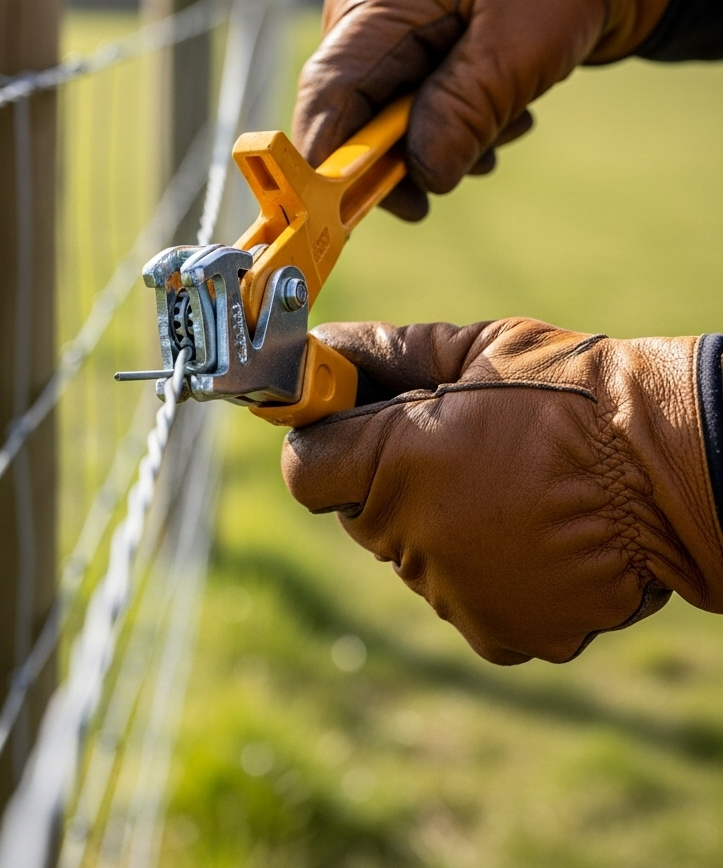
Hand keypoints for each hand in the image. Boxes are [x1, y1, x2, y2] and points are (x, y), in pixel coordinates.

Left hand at [282, 319, 722, 663]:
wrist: (672, 467)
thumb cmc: (570, 393)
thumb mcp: (474, 349)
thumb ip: (383, 353)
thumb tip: (322, 349)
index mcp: (397, 462)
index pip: (306, 471)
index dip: (325, 447)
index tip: (350, 431)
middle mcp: (415, 536)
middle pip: (358, 516)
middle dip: (386, 486)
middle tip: (448, 456)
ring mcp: (456, 592)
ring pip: (411, 559)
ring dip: (438, 530)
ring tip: (506, 492)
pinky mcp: (497, 631)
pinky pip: (462, 600)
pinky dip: (483, 575)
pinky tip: (528, 536)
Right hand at [294, 0, 674, 220]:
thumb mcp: (524, 41)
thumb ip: (468, 107)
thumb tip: (426, 175)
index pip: (330, 88)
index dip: (332, 155)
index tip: (349, 210)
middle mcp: (363, 12)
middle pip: (351, 114)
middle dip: (405, 156)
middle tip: (473, 165)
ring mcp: (378, 33)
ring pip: (381, 123)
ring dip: (441, 144)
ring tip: (507, 123)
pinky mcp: (398, 53)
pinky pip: (403, 114)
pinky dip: (451, 129)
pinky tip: (499, 112)